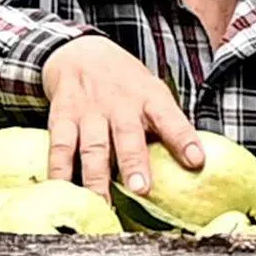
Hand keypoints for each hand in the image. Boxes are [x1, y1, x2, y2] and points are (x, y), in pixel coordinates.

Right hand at [39, 36, 205, 200]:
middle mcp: (119, 104)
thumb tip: (192, 163)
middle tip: (141, 189)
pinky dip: (60, 171)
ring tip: (102, 202)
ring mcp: (89, 111)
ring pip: (92, 146)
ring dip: (97, 176)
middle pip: (127, 135)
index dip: (183, 138)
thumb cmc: (126, 83)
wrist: (80, 52)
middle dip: (134, 162)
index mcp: (149, 97)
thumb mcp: (152, 92)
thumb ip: (166, 124)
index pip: (169, 118)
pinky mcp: (62, 118)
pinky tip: (62, 191)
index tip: (196, 161)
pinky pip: (60, 147)